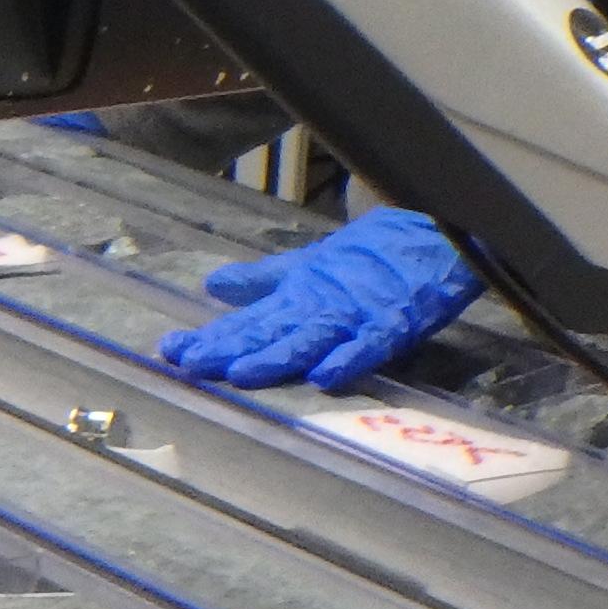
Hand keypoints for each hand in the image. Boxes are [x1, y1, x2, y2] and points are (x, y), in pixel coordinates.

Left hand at [159, 207, 477, 392]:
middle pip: (268, 332)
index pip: (247, 323)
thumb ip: (264, 281)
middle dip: (228, 349)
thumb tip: (213, 286)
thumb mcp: (310, 266)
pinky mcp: (396, 321)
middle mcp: (319, 306)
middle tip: (188, 363)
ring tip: (240, 373)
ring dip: (275, 356)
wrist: (439, 231)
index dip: (210, 338)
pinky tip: (325, 377)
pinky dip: (349, 358)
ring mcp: (357, 314)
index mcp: (298, 296)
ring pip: (309, 338)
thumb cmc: (374, 255)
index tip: (169, 350)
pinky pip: (371, 344)